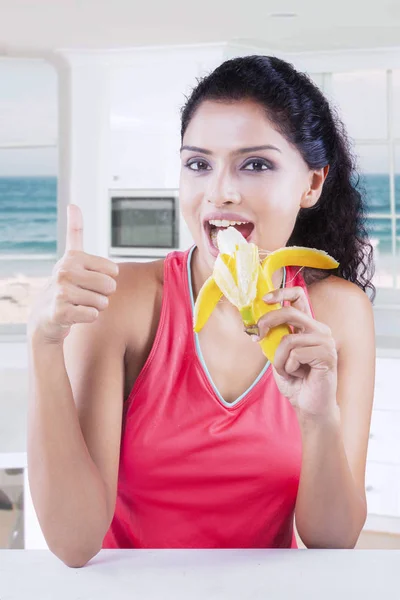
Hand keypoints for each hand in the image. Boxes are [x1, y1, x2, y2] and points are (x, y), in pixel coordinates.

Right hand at [28, 204, 118, 343]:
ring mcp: (62, 291)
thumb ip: (75, 232)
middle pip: (110, 286)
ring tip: (79, 304)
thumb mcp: (71, 258)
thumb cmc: (66, 284)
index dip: (107, 279)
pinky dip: (89, 317)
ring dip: (96, 307)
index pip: (113, 270)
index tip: (89, 279)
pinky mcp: (61, 311)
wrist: (45, 315)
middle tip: (86, 294)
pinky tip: (75, 314)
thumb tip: (73, 204)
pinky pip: (93, 315)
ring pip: (103, 302)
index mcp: (73, 257)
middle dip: (103, 295)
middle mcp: (65, 271)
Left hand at [257, 287, 337, 419]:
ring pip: (288, 339)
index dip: (281, 292)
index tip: (264, 299)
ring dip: (279, 359)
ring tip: (288, 371)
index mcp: (308, 325)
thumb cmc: (295, 381)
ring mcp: (325, 341)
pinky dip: (289, 368)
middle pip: (289, 312)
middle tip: (257, 336)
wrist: (309, 406)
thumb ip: (271, 337)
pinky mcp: (327, 355)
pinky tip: (299, 376)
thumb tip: (254, 323)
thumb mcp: (276, 354)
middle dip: (267, 322)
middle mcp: (319, 329)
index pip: (298, 296)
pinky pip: (295, 354)